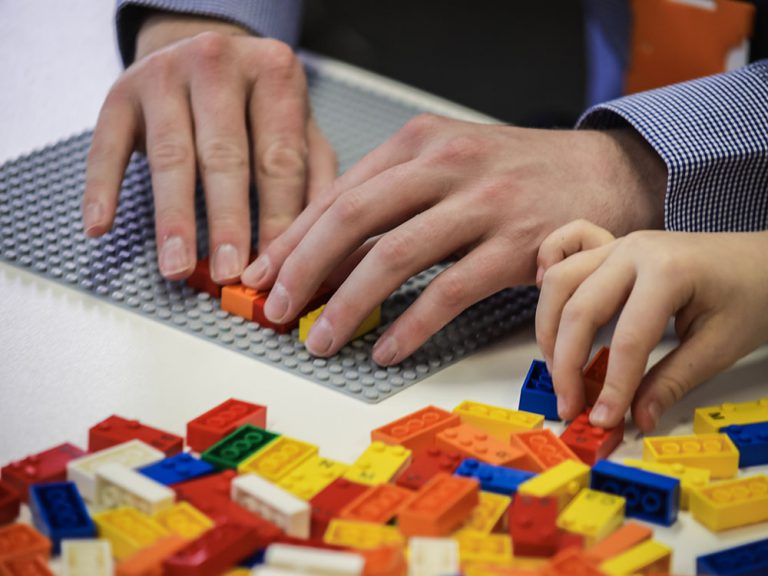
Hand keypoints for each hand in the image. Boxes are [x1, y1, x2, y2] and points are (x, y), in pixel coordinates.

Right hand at [81, 13, 336, 281]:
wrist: (205, 55)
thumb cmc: (259, 106)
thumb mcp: (300, 129)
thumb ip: (314, 180)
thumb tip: (315, 248)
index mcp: (274, 74)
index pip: (280, 157)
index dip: (279, 217)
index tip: (276, 266)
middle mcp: (219, 64)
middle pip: (225, 155)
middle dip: (228, 221)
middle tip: (229, 273)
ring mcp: (165, 74)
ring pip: (170, 156)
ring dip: (174, 218)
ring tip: (177, 266)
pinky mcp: (121, 92)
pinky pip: (108, 145)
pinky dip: (103, 187)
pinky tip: (100, 227)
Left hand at [240, 114, 666, 363]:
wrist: (608, 172)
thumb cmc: (519, 173)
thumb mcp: (451, 162)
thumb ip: (395, 196)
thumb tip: (329, 250)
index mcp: (420, 140)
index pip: (339, 192)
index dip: (294, 238)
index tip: (263, 274)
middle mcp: (446, 163)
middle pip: (353, 217)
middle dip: (304, 268)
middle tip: (276, 309)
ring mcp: (483, 203)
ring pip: (394, 255)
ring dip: (348, 304)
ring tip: (320, 340)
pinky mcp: (516, 245)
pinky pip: (448, 292)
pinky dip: (410, 326)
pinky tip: (386, 350)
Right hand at [536, 223, 767, 431]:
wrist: (765, 258)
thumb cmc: (752, 294)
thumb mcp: (720, 345)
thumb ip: (672, 381)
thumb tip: (638, 418)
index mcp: (668, 271)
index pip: (627, 339)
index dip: (612, 385)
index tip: (604, 419)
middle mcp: (633, 251)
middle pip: (578, 309)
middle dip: (566, 363)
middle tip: (570, 404)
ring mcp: (618, 246)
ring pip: (558, 284)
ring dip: (548, 330)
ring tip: (558, 371)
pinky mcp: (611, 250)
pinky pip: (564, 267)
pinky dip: (552, 297)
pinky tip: (555, 325)